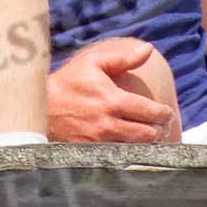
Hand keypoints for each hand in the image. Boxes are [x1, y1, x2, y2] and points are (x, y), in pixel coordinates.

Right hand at [45, 39, 178, 143]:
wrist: (39, 107)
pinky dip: (131, 153)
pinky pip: (120, 157)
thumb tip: (148, 49)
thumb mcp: (93, 63)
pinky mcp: (91, 154)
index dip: (164, 114)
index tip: (167, 113)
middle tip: (163, 125)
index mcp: (112, 100)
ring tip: (151, 136)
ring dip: (148, 143)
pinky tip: (133, 147)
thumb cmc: (68, 82)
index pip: (150, 112)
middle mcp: (109, 124)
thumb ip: (122, 58)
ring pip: (136, 148)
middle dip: (160, 130)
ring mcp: (100, 142)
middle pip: (148, 134)